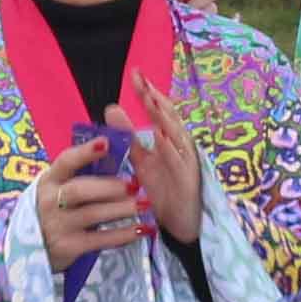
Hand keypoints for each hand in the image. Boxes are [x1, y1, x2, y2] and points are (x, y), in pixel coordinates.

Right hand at [35, 137, 150, 267]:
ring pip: (92, 214)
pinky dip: (123, 235)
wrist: (35, 247)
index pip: (66, 162)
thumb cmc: (57, 209)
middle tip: (135, 185)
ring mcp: (58, 225)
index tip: (105, 144)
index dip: (85, 152)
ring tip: (145, 205)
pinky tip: (142, 230)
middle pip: (79, 190)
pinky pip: (100, 240)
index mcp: (50, 180)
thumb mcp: (60, 188)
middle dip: (109, 187)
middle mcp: (50, 201)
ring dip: (121, 209)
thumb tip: (115, 152)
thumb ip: (82, 173)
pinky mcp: (68, 247)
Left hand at [123, 81, 204, 244]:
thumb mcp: (141, 161)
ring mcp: (186, 161)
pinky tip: (160, 135)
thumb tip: (111, 108)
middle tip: (141, 80)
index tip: (135, 74)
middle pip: (169, 117)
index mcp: (167, 141)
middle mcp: (179, 147)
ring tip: (150, 99)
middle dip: (155, 97)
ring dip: (164, 116)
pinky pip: (179, 160)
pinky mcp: (189, 178)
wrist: (181, 227)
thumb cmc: (163, 192)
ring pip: (176, 134)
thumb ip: (129, 136)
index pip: (158, 111)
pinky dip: (170, 147)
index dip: (148, 92)